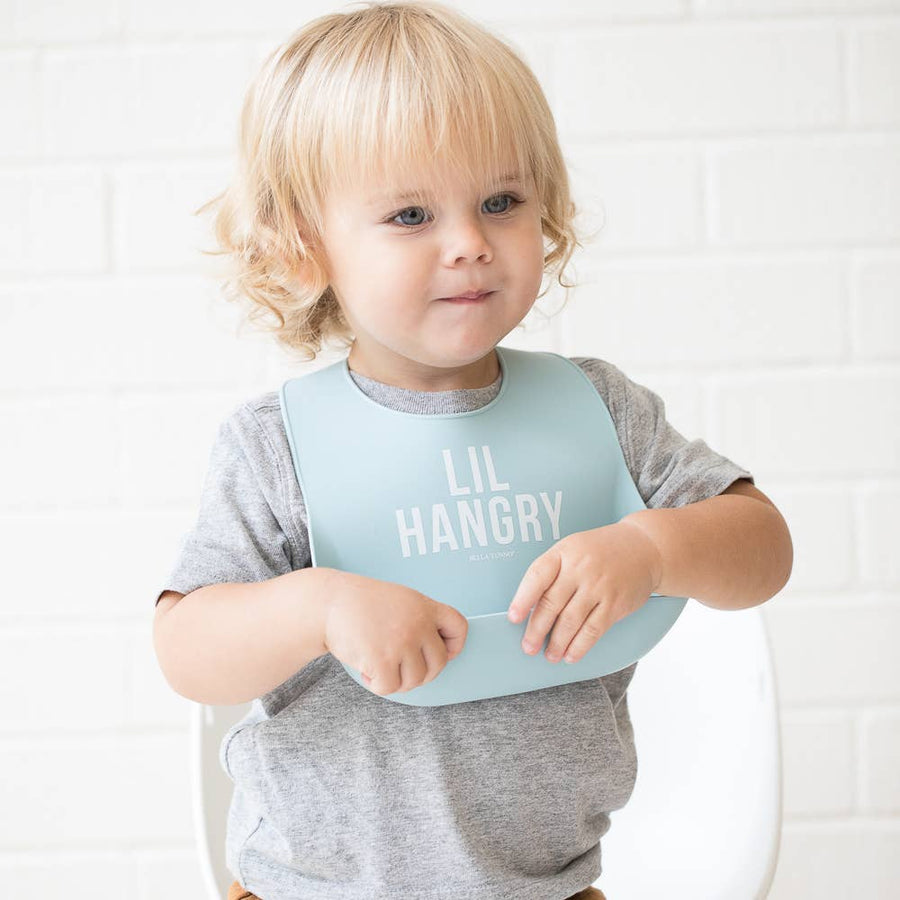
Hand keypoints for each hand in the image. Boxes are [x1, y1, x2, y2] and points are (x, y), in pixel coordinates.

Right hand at [323, 571, 468, 695]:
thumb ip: (419, 621)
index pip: (459, 627)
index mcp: (424, 606)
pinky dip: (377, 685)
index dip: (454, 646)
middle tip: (399, 667)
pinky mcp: (383, 660)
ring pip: (415, 680)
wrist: (327, 602)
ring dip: (397, 680)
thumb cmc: (360, 604)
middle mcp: (418, 624)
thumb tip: (434, 656)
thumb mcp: (399, 600)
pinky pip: (390, 688)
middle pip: (438, 664)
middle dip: (420, 672)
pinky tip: (366, 671)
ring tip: (379, 666)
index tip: (441, 652)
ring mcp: (402, 642)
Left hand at [506, 519, 661, 663]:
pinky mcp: (615, 603)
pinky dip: (580, 646)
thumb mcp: (573, 549)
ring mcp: (599, 586)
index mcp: (564, 553)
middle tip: (528, 647)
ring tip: (549, 655)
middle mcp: (580, 568)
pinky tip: (571, 655)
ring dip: (557, 642)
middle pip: (552, 603)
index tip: (513, 618)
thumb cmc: (601, 551)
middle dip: (536, 629)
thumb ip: (553, 573)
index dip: (523, 599)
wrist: (645, 547)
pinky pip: (593, 630)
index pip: (537, 576)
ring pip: (571, 621)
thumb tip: (530, 608)